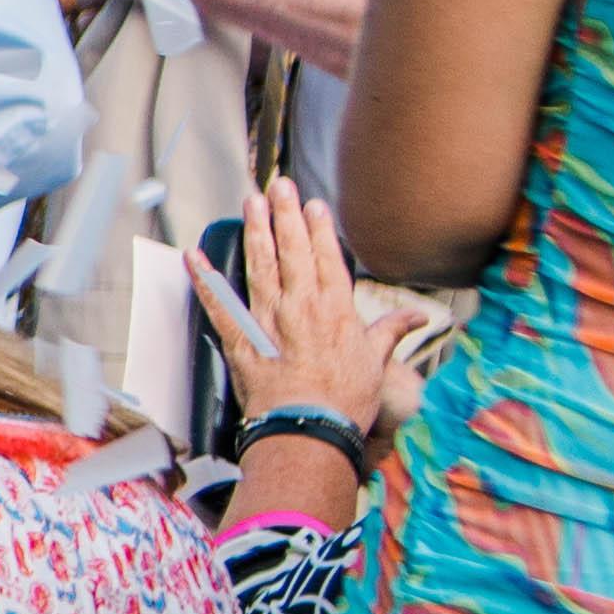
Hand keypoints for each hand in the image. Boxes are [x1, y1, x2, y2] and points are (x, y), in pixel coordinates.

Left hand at [204, 174, 398, 433]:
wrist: (308, 428)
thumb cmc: (346, 399)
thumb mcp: (378, 362)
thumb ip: (392, 332)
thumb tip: (421, 318)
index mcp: (335, 309)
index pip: (325, 257)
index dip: (317, 227)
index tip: (311, 202)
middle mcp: (300, 306)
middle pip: (291, 250)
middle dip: (284, 214)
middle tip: (277, 184)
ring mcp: (267, 320)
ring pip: (259, 266)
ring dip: (254, 231)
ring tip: (249, 202)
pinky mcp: (240, 339)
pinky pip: (218, 304)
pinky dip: (204, 280)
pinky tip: (192, 257)